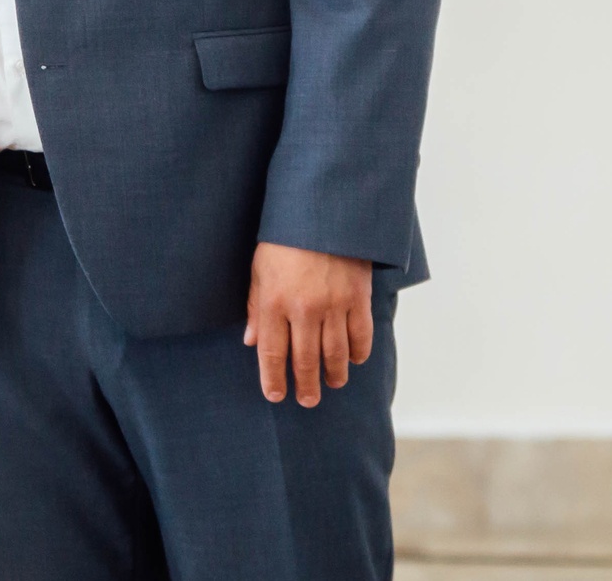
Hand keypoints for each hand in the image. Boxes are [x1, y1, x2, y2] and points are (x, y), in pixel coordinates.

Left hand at [244, 242, 372, 407]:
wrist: (323, 211)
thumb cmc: (285, 238)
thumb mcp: (259, 269)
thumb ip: (255, 307)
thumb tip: (250, 342)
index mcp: (274, 302)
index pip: (272, 353)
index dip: (273, 379)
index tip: (275, 395)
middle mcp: (304, 309)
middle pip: (305, 361)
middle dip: (306, 386)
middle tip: (307, 400)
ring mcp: (334, 305)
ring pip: (335, 354)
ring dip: (333, 375)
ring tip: (331, 384)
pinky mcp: (358, 298)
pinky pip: (361, 336)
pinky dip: (359, 353)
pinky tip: (354, 361)